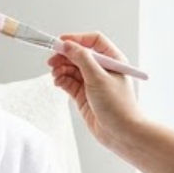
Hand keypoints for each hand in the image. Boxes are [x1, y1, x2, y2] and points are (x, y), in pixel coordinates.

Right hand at [46, 32, 143, 152]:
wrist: (121, 133)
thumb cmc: (118, 106)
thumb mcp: (98, 77)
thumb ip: (82, 59)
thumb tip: (68, 45)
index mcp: (113, 60)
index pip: (94, 41)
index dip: (77, 39)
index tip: (62, 42)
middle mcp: (102, 70)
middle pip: (80, 55)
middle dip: (65, 56)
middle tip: (52, 60)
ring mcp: (92, 83)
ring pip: (72, 69)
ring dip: (61, 69)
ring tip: (55, 74)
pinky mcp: (84, 96)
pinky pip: (69, 82)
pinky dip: (62, 80)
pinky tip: (57, 81)